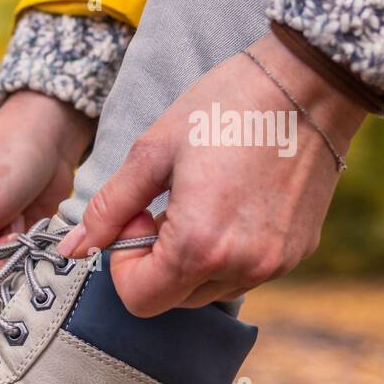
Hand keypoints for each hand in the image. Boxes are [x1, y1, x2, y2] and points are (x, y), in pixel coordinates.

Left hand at [57, 32, 366, 314]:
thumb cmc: (227, 107)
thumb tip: (71, 248)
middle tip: (164, 207)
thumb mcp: (152, 152)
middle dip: (154, 263)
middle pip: (171, 300)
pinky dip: (223, 253)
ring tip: (199, 202)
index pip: (139, 299)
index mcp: (199, 244)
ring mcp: (274, 264)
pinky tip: (229, 205)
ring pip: (206, 290)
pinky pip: (241, 274)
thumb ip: (107, 208)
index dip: (124, 264)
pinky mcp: (297, 253)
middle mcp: (241, 266)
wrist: (311, 84)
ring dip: (188, 260)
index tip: (137, 217)